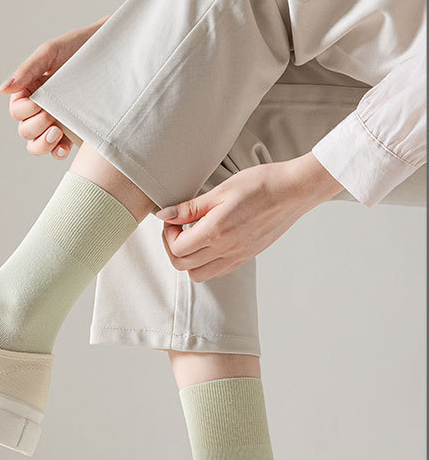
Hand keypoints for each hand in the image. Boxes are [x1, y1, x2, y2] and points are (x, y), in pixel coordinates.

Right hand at [0, 17, 108, 158]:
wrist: (113, 51)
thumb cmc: (79, 46)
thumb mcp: (50, 53)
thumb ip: (26, 70)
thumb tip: (1, 90)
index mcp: (30, 90)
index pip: (16, 111)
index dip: (25, 111)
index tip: (40, 102)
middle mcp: (40, 108)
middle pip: (24, 130)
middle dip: (35, 127)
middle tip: (51, 117)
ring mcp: (57, 121)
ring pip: (36, 144)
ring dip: (42, 144)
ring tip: (56, 134)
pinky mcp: (74, 131)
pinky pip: (58, 150)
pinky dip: (57, 152)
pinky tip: (64, 147)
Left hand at [158, 153, 343, 281]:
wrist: (293, 191)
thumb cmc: (260, 185)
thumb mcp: (221, 190)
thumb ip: (190, 207)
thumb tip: (165, 215)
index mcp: (216, 232)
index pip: (177, 248)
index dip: (168, 233)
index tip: (173, 219)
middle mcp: (226, 250)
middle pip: (183, 265)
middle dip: (172, 247)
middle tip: (178, 227)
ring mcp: (238, 257)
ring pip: (199, 274)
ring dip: (188, 259)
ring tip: (193, 235)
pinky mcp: (247, 257)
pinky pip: (218, 271)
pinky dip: (206, 262)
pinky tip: (210, 241)